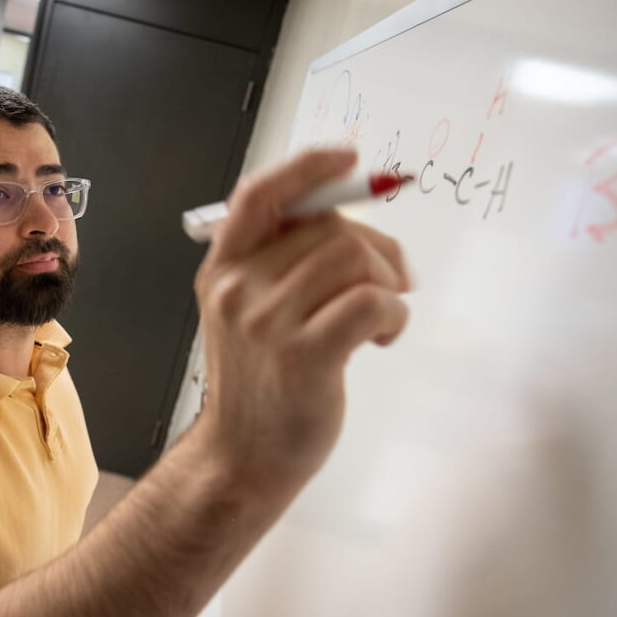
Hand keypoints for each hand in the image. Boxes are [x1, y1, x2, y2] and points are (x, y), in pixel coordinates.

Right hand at [193, 148, 411, 493]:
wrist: (242, 457)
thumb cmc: (257, 384)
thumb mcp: (247, 314)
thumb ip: (280, 266)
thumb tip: (347, 218)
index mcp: (223, 269)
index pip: (259, 196)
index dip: (307, 168)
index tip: (348, 158)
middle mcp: (238, 288)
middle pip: (328, 227)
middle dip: (377, 246)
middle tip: (394, 278)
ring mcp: (268, 322)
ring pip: (353, 259)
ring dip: (387, 283)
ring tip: (381, 316)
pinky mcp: (305, 356)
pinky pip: (370, 301)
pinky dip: (392, 314)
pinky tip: (381, 337)